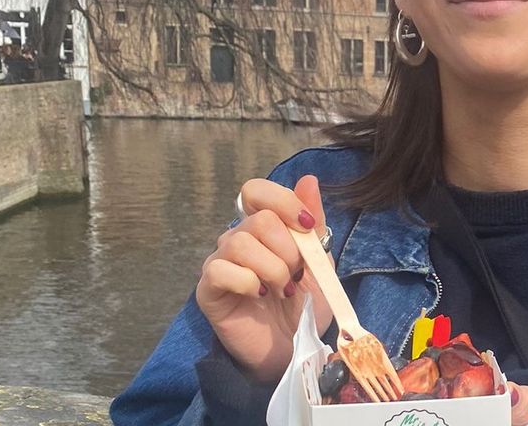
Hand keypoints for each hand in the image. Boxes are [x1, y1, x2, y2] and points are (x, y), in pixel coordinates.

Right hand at [195, 175, 333, 381]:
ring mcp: (219, 262)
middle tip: (297, 273)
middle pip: (258, 220)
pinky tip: (259, 295)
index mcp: (263, 226)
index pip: (256, 190)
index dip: (283, 201)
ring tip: (283, 288)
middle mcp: (237, 238)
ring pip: (239, 242)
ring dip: (272, 268)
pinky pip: (220, 270)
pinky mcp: (208, 290)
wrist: (292, 346)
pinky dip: (247, 281)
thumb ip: (313, 223)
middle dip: (287, 248)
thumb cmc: (303, 303)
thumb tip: (308, 180)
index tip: (307, 226)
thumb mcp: (319, 261)